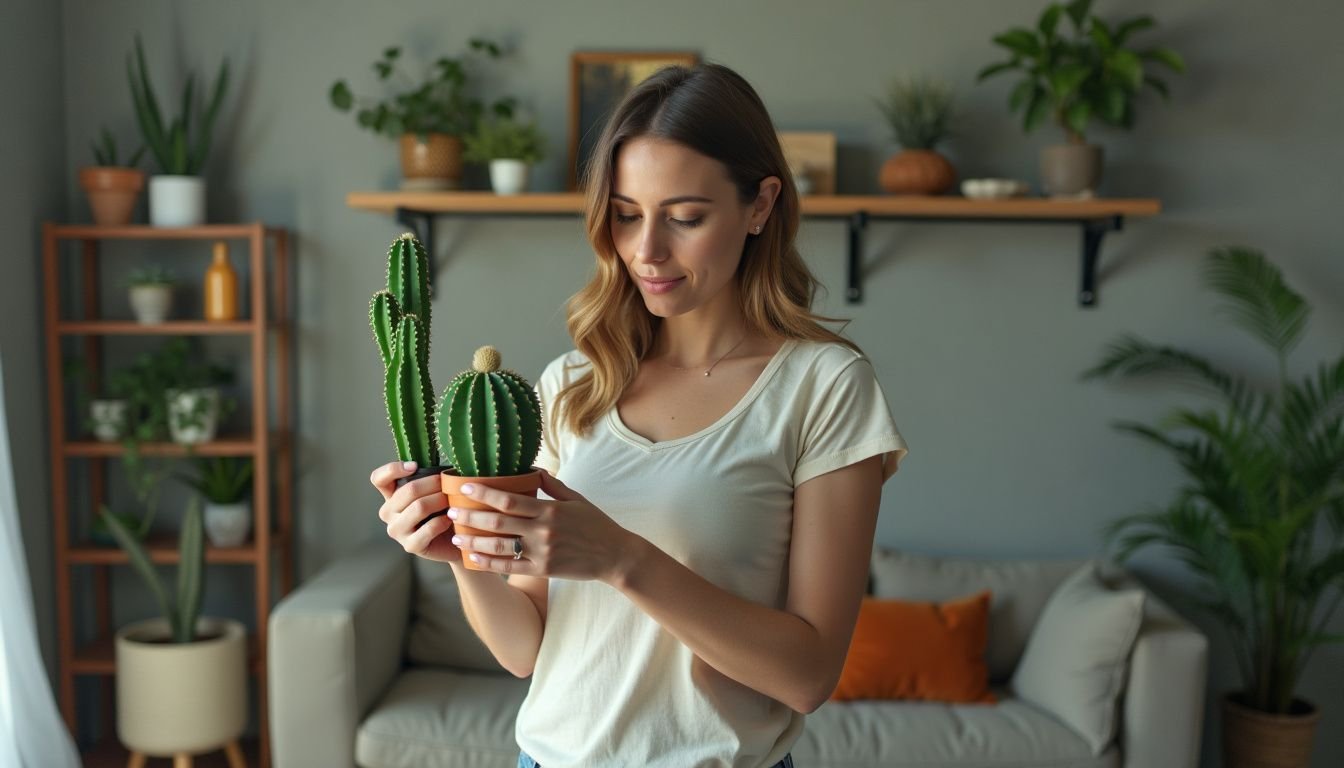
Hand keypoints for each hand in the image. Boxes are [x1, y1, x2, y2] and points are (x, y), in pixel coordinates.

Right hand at [371, 461, 459, 563]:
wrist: (453, 540)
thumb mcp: (433, 491)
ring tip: (453, 499)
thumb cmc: (443, 511)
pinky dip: (443, 521)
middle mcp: (388, 513)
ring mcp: (397, 531)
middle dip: (434, 483)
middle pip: (408, 490)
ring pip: (419, 507)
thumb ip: (429, 477)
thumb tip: (442, 465)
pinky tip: (451, 518)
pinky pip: (428, 529)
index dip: (393, 469)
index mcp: (390, 496)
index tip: (415, 466)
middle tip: (451, 483)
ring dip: (440, 500)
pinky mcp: (410, 546)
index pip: (378, 479)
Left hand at [448, 469, 641, 581]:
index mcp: (550, 509)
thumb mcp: (576, 499)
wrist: (615, 555)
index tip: (465, 487)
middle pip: (498, 522)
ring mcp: (542, 552)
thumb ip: (552, 485)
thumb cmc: (596, 524)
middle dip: (470, 516)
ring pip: (499, 546)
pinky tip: (474, 559)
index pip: (509, 499)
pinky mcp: (543, 570)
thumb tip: (532, 468)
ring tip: (456, 536)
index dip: (484, 493)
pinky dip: (489, 563)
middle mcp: (543, 531)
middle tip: (450, 511)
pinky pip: (510, 567)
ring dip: (474, 541)